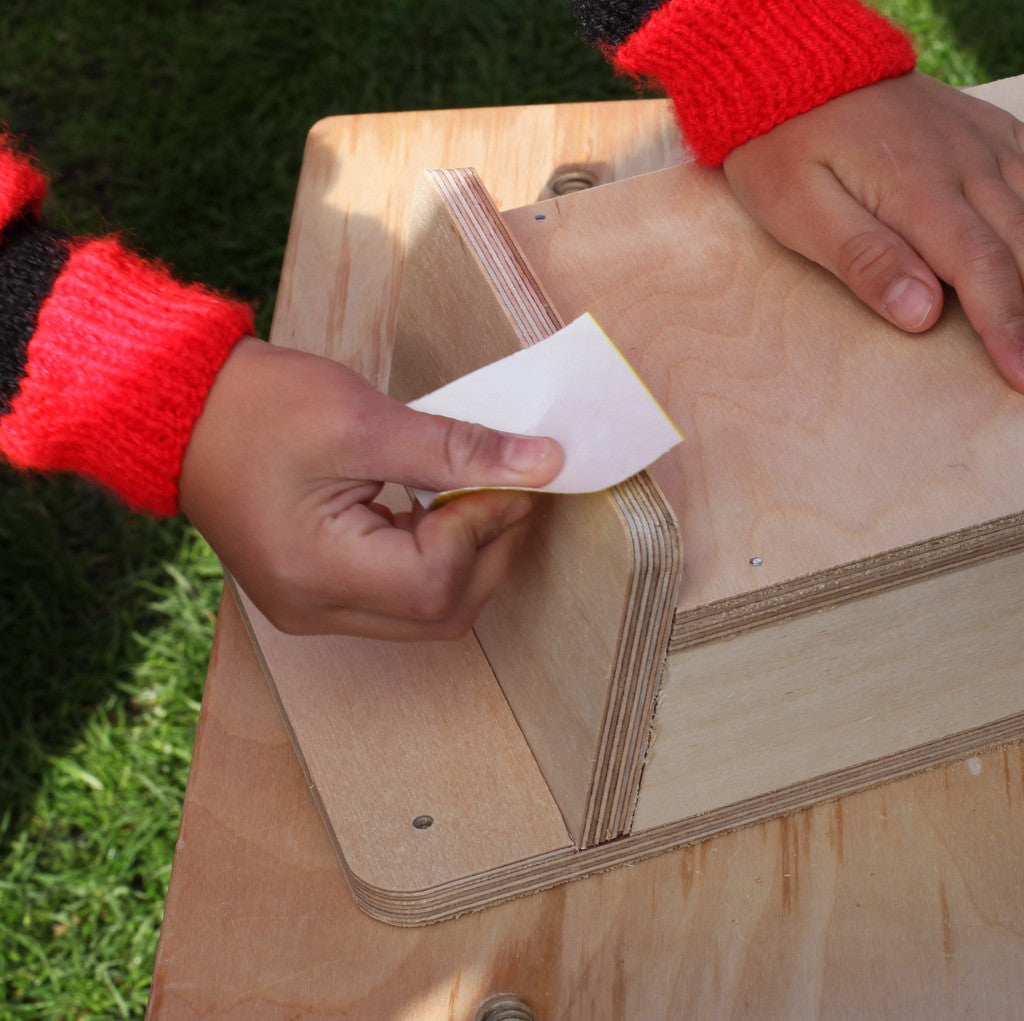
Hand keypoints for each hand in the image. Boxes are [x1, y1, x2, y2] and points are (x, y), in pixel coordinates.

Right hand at [179, 338, 561, 638]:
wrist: (181, 411)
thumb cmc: (258, 407)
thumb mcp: (363, 420)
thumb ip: (456, 450)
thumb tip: (542, 465)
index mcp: (317, 571)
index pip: (438, 582)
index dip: (487, 526)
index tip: (508, 474)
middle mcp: (315, 609)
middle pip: (442, 612)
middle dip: (489, 550)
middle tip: (503, 486)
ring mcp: (314, 609)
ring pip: (427, 613)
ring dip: (466, 558)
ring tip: (468, 494)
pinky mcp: (318, 595)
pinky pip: (399, 599)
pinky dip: (433, 560)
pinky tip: (435, 511)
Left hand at [722, 72, 1023, 390]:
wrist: (793, 70)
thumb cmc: (785, 149)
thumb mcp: (801, 211)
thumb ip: (864, 259)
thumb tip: (924, 313)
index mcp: (920, 190)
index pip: (982, 270)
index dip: (1008, 327)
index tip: (1022, 375)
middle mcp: (965, 165)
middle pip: (1021, 247)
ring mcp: (980, 144)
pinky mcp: (981, 133)